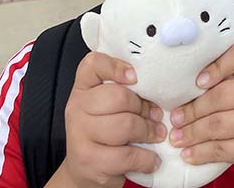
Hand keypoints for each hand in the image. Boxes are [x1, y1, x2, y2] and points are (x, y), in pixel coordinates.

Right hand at [59, 51, 165, 187]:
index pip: (93, 64)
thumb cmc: (102, 129)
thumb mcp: (106, 104)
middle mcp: (77, 107)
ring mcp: (80, 135)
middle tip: (156, 115)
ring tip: (157, 134)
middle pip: (118, 96)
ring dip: (148, 131)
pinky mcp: (90, 161)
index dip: (116, 66)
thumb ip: (122, 90)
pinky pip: (127, 156)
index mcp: (83, 87)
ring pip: (125, 125)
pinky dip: (146, 158)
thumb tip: (155, 89)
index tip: (135, 77)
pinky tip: (152, 158)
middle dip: (143, 107)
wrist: (84, 169)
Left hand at [168, 43, 233, 176]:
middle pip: (222, 96)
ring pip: (219, 125)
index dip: (216, 67)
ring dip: (193, 133)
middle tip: (175, 117)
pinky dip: (202, 152)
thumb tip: (184, 82)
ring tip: (177, 136)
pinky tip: (189, 153)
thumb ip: (226, 76)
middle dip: (193, 109)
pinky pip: (224, 150)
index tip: (197, 81)